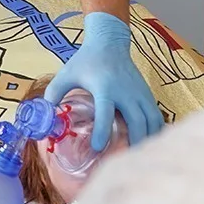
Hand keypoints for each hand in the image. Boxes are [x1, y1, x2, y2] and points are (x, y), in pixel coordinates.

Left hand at [46, 12, 162, 150]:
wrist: (109, 42)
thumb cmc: (86, 61)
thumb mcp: (66, 74)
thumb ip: (54, 94)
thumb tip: (46, 118)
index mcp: (104, 87)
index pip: (105, 112)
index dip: (102, 131)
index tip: (96, 148)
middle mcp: (126, 91)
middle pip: (137, 121)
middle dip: (133, 142)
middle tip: (123, 161)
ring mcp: (140, 93)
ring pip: (152, 121)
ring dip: (147, 140)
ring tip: (136, 156)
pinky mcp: (148, 94)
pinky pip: (157, 117)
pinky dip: (155, 132)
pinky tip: (147, 143)